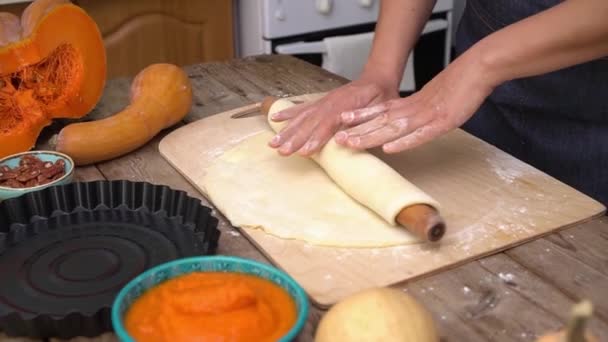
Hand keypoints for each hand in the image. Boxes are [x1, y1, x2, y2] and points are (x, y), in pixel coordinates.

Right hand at [268, 74, 398, 155]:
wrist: (378, 79)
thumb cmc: (382, 96)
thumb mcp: (382, 109)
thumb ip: (367, 122)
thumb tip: (350, 136)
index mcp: (346, 104)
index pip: (328, 123)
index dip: (316, 138)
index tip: (305, 151)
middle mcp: (331, 102)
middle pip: (310, 122)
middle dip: (295, 138)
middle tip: (282, 152)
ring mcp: (324, 101)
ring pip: (302, 117)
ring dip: (287, 131)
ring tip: (273, 144)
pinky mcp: (321, 102)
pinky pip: (302, 108)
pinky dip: (288, 114)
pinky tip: (275, 119)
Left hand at [334, 52, 495, 152]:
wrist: (476, 70)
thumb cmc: (457, 86)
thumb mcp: (430, 99)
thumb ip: (415, 110)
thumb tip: (401, 122)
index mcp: (410, 103)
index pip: (380, 111)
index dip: (360, 117)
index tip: (341, 122)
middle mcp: (413, 109)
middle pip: (380, 121)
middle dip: (358, 131)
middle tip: (337, 139)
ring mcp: (426, 116)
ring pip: (393, 128)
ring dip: (371, 137)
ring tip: (352, 143)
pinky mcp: (441, 122)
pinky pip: (419, 135)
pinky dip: (403, 142)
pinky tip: (389, 149)